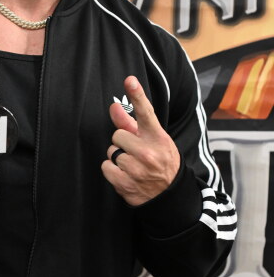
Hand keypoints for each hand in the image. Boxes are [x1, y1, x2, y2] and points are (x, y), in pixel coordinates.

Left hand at [101, 76, 179, 206]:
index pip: (146, 113)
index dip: (137, 95)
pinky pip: (105, 166)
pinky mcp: (124, 183)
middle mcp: (148, 153)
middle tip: (136, 152)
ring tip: (133, 165)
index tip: (130, 81)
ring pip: (111, 151)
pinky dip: (112, 171)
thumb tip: (114, 106)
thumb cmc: (161, 162)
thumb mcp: (155, 141)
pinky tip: (126, 174)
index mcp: (158, 138)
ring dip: (118, 157)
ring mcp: (136, 169)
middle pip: (118, 135)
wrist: (169, 195)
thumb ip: (132, 124)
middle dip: (123, 143)